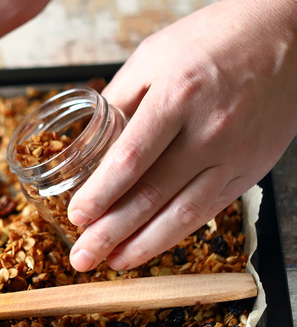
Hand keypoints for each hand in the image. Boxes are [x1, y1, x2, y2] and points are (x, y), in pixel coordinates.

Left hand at [67, 0, 296, 271]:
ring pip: (183, 213)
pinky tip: (151, 245)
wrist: (287, 36)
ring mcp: (234, 155)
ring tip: (112, 264)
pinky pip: (208, 210)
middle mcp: (209, 131)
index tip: (76, 216)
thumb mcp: (152, 58)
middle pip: (151, 195)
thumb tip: (85, 141)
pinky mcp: (250, 170)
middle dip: (111, 233)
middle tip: (82, 256)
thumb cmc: (213, 40)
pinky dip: (176, 233)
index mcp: (178, 97)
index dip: (100, 195)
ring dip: (143, 245)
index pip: (129, 160)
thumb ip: (118, 101)